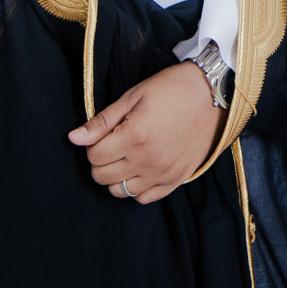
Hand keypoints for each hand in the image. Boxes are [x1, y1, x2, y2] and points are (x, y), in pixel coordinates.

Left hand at [68, 60, 224, 204]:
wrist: (213, 94)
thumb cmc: (171, 89)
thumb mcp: (133, 97)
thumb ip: (102, 121)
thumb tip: (73, 138)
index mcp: (134, 136)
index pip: (94, 157)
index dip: (92, 145)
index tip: (103, 134)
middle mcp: (147, 160)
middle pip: (103, 177)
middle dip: (100, 161)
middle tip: (112, 143)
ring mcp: (163, 173)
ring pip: (121, 192)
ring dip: (116, 176)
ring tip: (125, 156)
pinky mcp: (176, 180)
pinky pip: (144, 198)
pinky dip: (136, 188)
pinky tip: (140, 169)